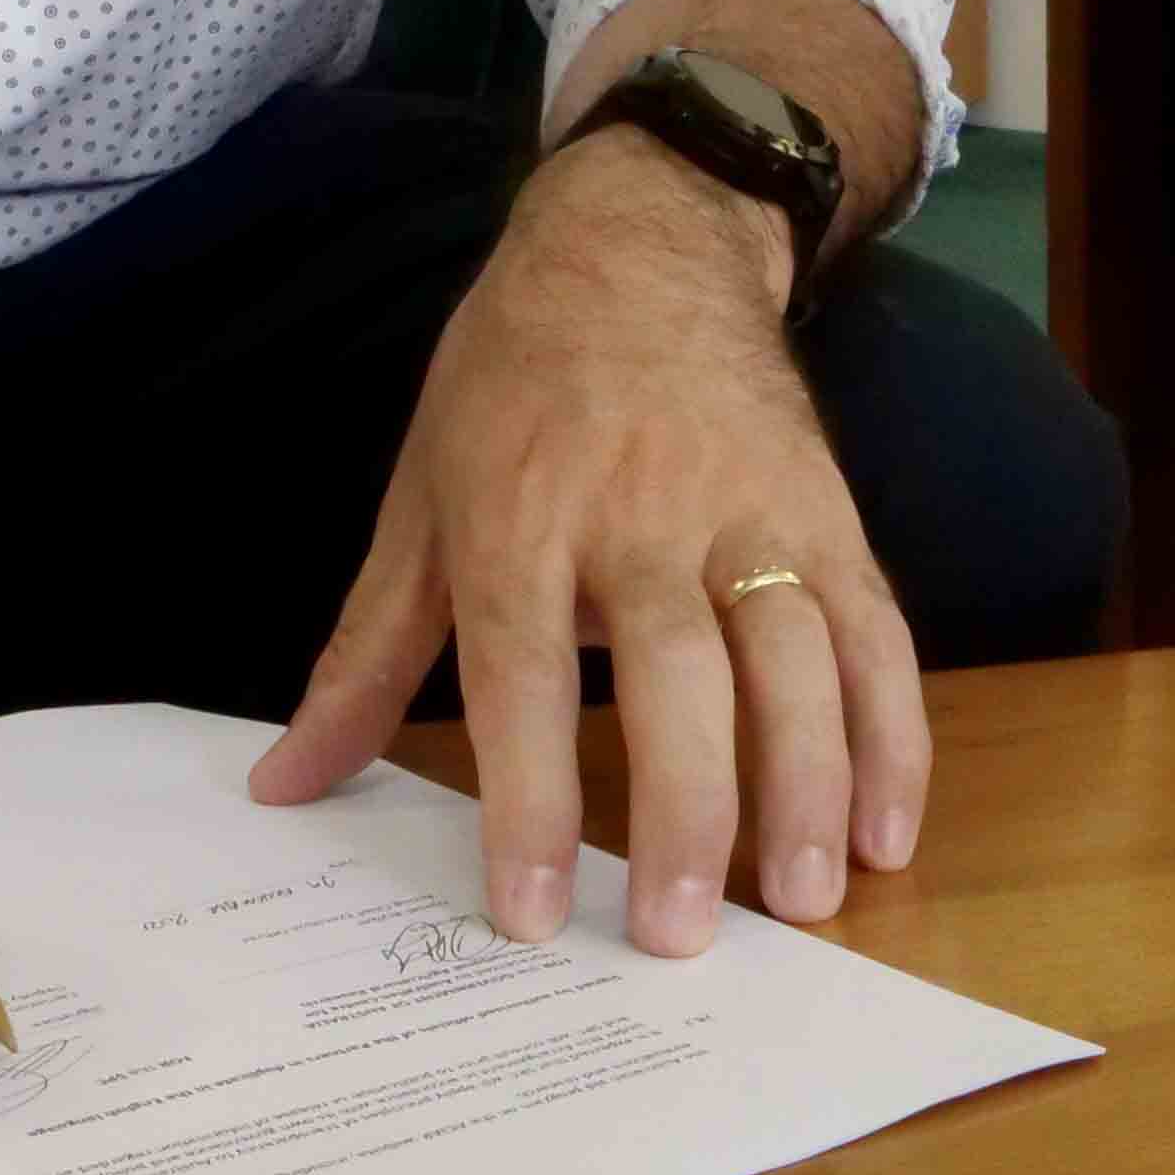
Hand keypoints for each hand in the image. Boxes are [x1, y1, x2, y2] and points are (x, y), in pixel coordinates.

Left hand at [250, 131, 927, 955]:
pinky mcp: (830, 510)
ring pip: (797, 655)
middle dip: (688, 811)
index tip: (535, 914)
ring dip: (809, 783)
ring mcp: (751, 509)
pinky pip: (876, 630)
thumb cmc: (513, 379)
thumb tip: (282, 785)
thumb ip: (365, 655)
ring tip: (806, 899)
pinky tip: (887, 828)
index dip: (528, 799)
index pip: (523, 675)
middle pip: (678, 674)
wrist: (642, 238)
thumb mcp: (419, 496)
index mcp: (521, 517)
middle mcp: (641, 515)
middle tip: (682, 936)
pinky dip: (893, 732)